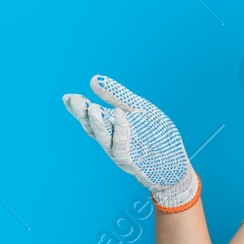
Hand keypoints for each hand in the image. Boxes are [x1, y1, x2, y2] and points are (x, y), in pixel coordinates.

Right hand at [62, 75, 200, 210]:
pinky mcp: (133, 161)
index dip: (77, 108)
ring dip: (97, 123)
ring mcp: (120, 152)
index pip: (89, 117)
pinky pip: (123, 145)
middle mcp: (111, 141)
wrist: (176, 164)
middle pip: (91, 128)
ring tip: (91, 107)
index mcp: (110, 128)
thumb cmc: (156, 135)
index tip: (67, 97)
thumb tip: (93, 80)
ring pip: (104, 138)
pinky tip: (120, 114)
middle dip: (82, 114)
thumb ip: (118, 96)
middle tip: (74, 100)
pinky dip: (121, 129)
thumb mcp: (139, 109)